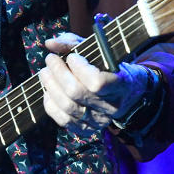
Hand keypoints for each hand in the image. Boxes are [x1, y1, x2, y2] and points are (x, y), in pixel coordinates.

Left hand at [38, 33, 155, 130]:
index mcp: (121, 85)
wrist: (128, 94)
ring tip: (45, 72)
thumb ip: (74, 43)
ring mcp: (99, 120)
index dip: (79, 68)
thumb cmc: (111, 67)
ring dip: (50, 87)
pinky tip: (48, 91)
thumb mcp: (100, 51)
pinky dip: (51, 105)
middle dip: (58, 73)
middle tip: (50, 59)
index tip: (72, 57)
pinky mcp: (87, 129)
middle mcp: (111, 106)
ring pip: (67, 107)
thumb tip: (50, 44)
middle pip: (76, 93)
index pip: (96, 82)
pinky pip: (63, 120)